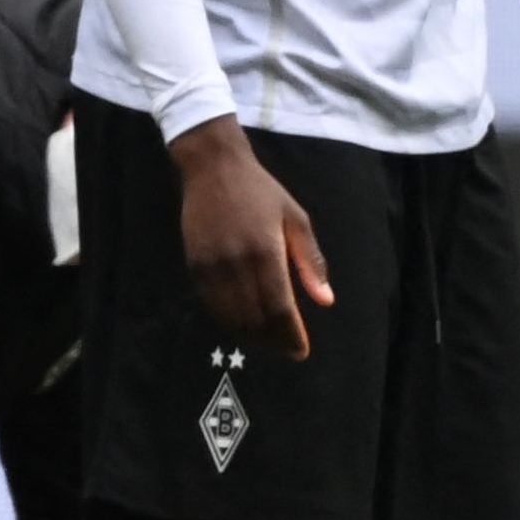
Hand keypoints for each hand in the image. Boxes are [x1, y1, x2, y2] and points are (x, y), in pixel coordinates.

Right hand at [168, 116, 330, 359]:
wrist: (212, 168)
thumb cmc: (261, 192)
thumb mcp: (296, 219)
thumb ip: (310, 262)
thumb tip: (325, 301)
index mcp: (265, 251)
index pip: (279, 307)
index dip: (290, 334)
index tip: (301, 351)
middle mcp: (235, 263)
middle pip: (254, 318)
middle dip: (273, 339)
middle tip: (288, 348)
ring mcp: (211, 266)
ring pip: (231, 316)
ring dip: (251, 334)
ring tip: (269, 340)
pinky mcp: (194, 265)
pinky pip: (212, 304)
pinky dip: (229, 320)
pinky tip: (243, 323)